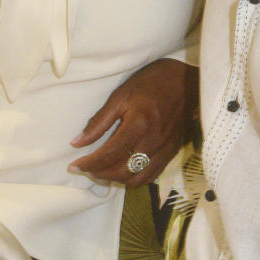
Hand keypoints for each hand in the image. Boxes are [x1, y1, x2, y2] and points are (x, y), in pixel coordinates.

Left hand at [68, 60, 197, 185]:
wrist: (185, 80)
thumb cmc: (150, 83)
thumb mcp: (121, 95)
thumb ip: (99, 121)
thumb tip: (78, 142)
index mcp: (138, 124)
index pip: (108, 154)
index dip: (89, 164)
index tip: (74, 166)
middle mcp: (152, 141)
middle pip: (121, 171)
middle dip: (99, 174)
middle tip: (86, 169)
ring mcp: (164, 149)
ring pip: (136, 178)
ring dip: (116, 179)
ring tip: (102, 171)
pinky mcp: (172, 151)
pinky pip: (151, 175)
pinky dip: (135, 179)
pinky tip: (124, 171)